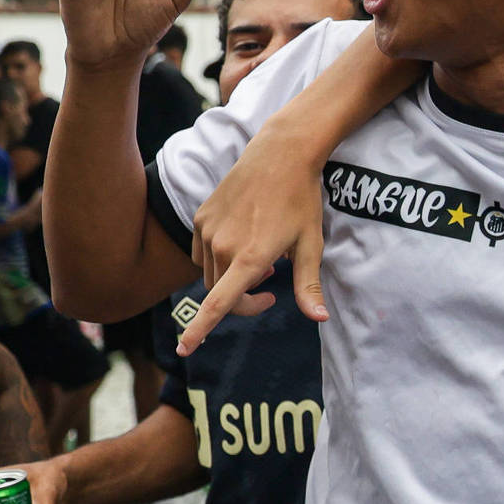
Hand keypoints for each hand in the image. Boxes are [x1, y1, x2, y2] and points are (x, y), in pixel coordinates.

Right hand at [179, 124, 329, 355]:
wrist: (280, 154)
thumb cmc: (301, 201)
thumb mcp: (311, 245)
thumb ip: (308, 285)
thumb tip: (319, 318)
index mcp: (250, 258)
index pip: (219, 304)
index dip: (200, 329)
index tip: (184, 349)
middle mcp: (223, 246)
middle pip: (220, 294)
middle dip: (242, 300)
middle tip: (272, 286)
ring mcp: (208, 230)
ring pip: (210, 274)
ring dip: (231, 277)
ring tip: (261, 257)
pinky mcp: (201, 217)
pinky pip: (201, 252)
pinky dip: (217, 258)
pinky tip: (241, 240)